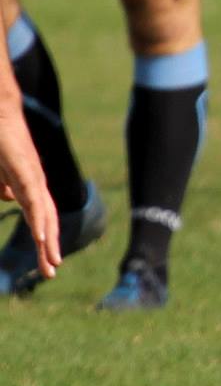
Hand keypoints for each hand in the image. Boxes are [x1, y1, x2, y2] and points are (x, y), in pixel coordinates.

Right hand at [0, 98, 58, 280]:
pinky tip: (41, 235)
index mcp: (30, 186)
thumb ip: (4, 184)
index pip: (41, 218)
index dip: (44, 240)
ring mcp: (33, 176)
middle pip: (47, 221)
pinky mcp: (25, 169)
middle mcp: (36, 184)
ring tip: (50, 261)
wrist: (0, 113)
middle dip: (49, 247)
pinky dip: (38, 218)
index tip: (47, 262)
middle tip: (50, 272)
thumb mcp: (1, 172)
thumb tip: (9, 198)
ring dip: (47, 239)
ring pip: (44, 214)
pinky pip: (33, 198)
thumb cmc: (0, 141)